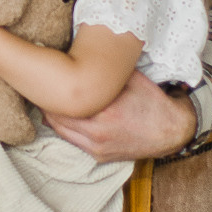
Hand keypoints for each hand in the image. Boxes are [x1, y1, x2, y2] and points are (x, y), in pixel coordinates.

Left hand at [44, 71, 195, 161]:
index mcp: (104, 112)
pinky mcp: (100, 156)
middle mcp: (97, 133)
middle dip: (47, 102)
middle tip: (38, 87)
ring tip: (46, 101)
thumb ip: (107, 71)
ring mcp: (97, 147)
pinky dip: (64, 129)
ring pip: (61, 131)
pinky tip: (61, 118)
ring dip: (52, 116)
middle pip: (56, 117)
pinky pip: (73, 142)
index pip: (64, 100)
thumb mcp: (131, 79)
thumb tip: (84, 55)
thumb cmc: (152, 102)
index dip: (51, 87)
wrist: (173, 131)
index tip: (44, 76)